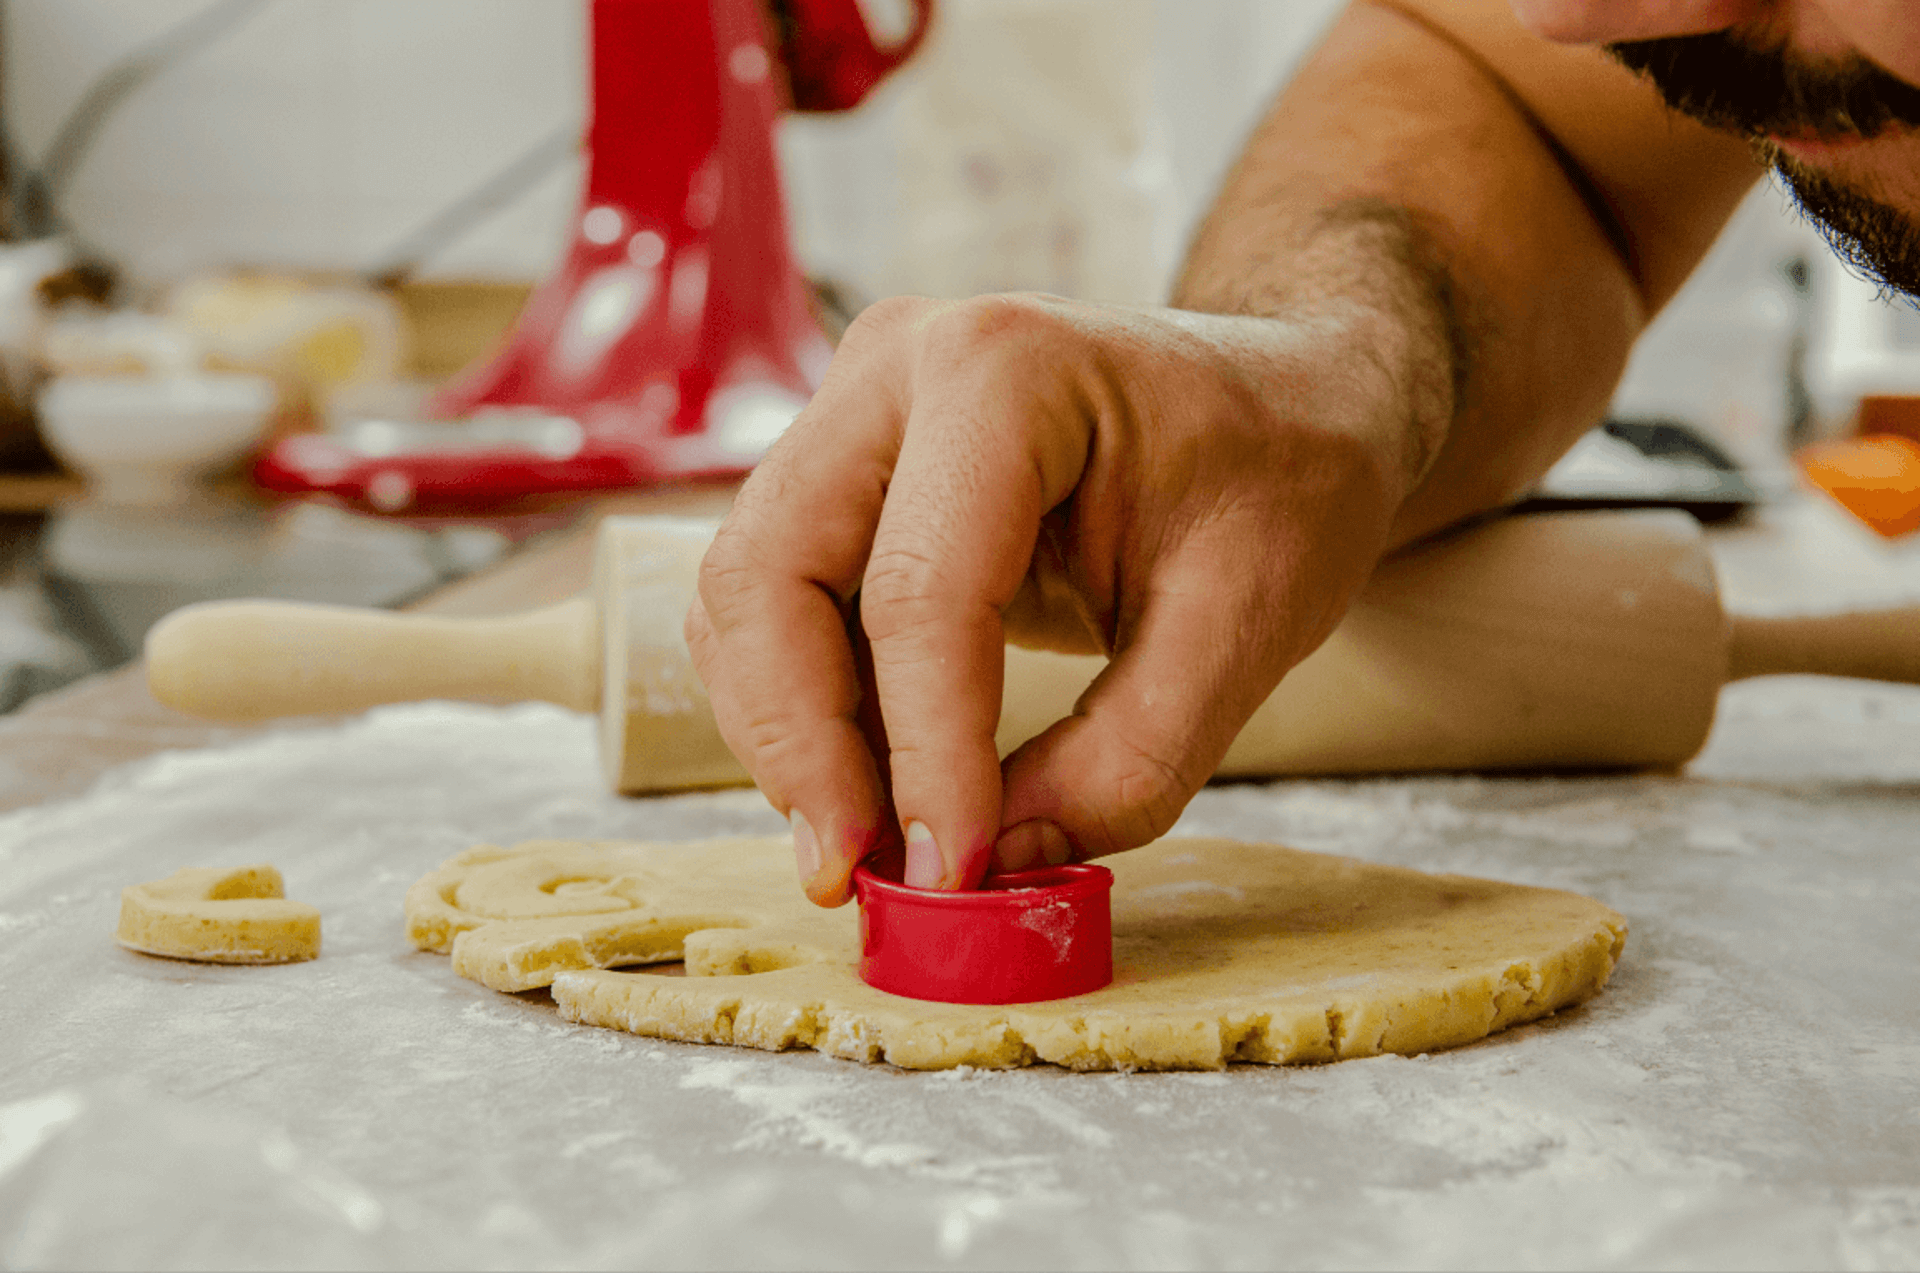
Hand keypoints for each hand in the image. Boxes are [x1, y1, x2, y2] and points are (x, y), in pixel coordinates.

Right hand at [687, 291, 1425, 903]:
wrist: (1281, 400)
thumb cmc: (1281, 480)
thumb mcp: (1250, 624)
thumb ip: (1132, 759)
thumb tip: (997, 866)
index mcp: (1006, 369)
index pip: (921, 590)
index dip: (924, 754)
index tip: (950, 878)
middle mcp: (896, 366)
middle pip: (768, 575)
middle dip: (803, 745)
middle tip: (855, 875)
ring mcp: (852, 412)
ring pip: (743, 595)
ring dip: (787, 735)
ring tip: (872, 845)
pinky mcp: (842, 473)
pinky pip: (771, 602)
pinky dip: (800, 706)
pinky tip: (870, 782)